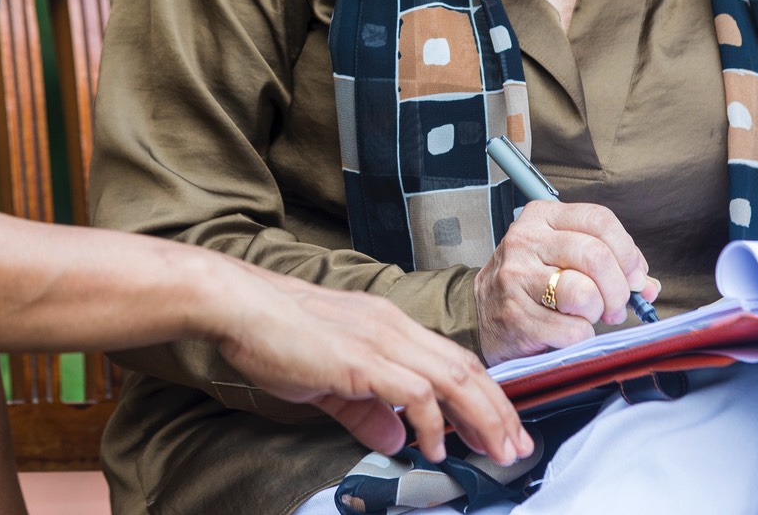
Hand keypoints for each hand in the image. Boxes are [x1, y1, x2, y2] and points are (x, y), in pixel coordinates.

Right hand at [213, 266, 531, 466]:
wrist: (241, 306)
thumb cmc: (276, 333)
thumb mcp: (331, 379)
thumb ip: (367, 411)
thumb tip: (396, 440)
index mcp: (388, 324)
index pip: (453, 359)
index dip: (484, 395)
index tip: (500, 427)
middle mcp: (393, 326)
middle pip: (465, 368)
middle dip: (498, 411)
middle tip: (516, 446)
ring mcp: (380, 339)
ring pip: (452, 378)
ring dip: (481, 418)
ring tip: (495, 451)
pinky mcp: (362, 359)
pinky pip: (415, 392)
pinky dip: (434, 422)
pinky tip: (436, 446)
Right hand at [474, 199, 659, 363]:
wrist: (479, 312)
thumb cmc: (530, 282)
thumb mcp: (562, 256)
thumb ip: (609, 264)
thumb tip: (648, 285)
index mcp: (542, 217)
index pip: (600, 220)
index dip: (628, 252)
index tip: (635, 276)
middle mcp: (526, 240)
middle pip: (596, 255)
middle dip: (618, 289)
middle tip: (616, 306)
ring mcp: (516, 277)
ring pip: (584, 292)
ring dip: (597, 312)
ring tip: (587, 316)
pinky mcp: (515, 315)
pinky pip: (572, 330)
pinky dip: (581, 336)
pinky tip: (567, 331)